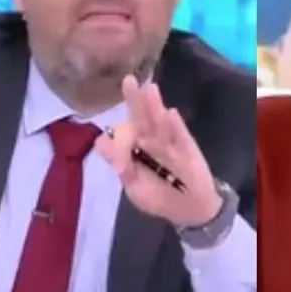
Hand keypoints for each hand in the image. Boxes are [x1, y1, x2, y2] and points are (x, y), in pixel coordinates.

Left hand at [95, 75, 220, 226]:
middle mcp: (153, 140)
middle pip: (142, 118)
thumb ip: (120, 164)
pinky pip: (181, 137)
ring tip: (150, 88)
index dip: (119, 142)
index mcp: (137, 148)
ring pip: (161, 123)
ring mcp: (172, 144)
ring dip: (155, 106)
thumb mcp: (134, 187)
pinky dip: (176, 127)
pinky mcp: (188, 151)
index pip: (125, 134)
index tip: (121, 167)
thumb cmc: (160, 197)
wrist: (190, 211)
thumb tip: (100, 140)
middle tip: (129, 80)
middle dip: (135, 100)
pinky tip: (170, 114)